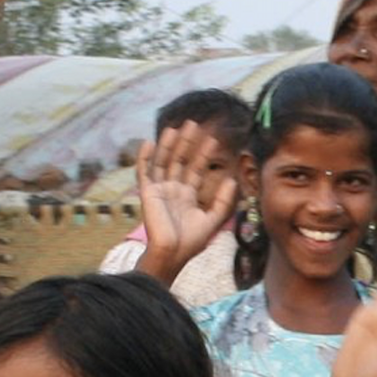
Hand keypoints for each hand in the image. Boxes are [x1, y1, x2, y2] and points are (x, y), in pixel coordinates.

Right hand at [135, 123, 238, 271]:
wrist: (172, 252)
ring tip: (175, 128)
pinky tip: (148, 142)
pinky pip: (144, 172)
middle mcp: (173, 190)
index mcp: (187, 196)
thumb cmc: (192, 241)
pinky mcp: (147, 193)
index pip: (196, 170)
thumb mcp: (213, 219)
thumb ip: (222, 200)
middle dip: (187, 143)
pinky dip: (144, 158)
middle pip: (180, 161)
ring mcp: (159, 190)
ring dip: (169, 145)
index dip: (204, 155)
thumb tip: (232, 179)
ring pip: (164, 162)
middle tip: (194, 124)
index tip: (212, 139)